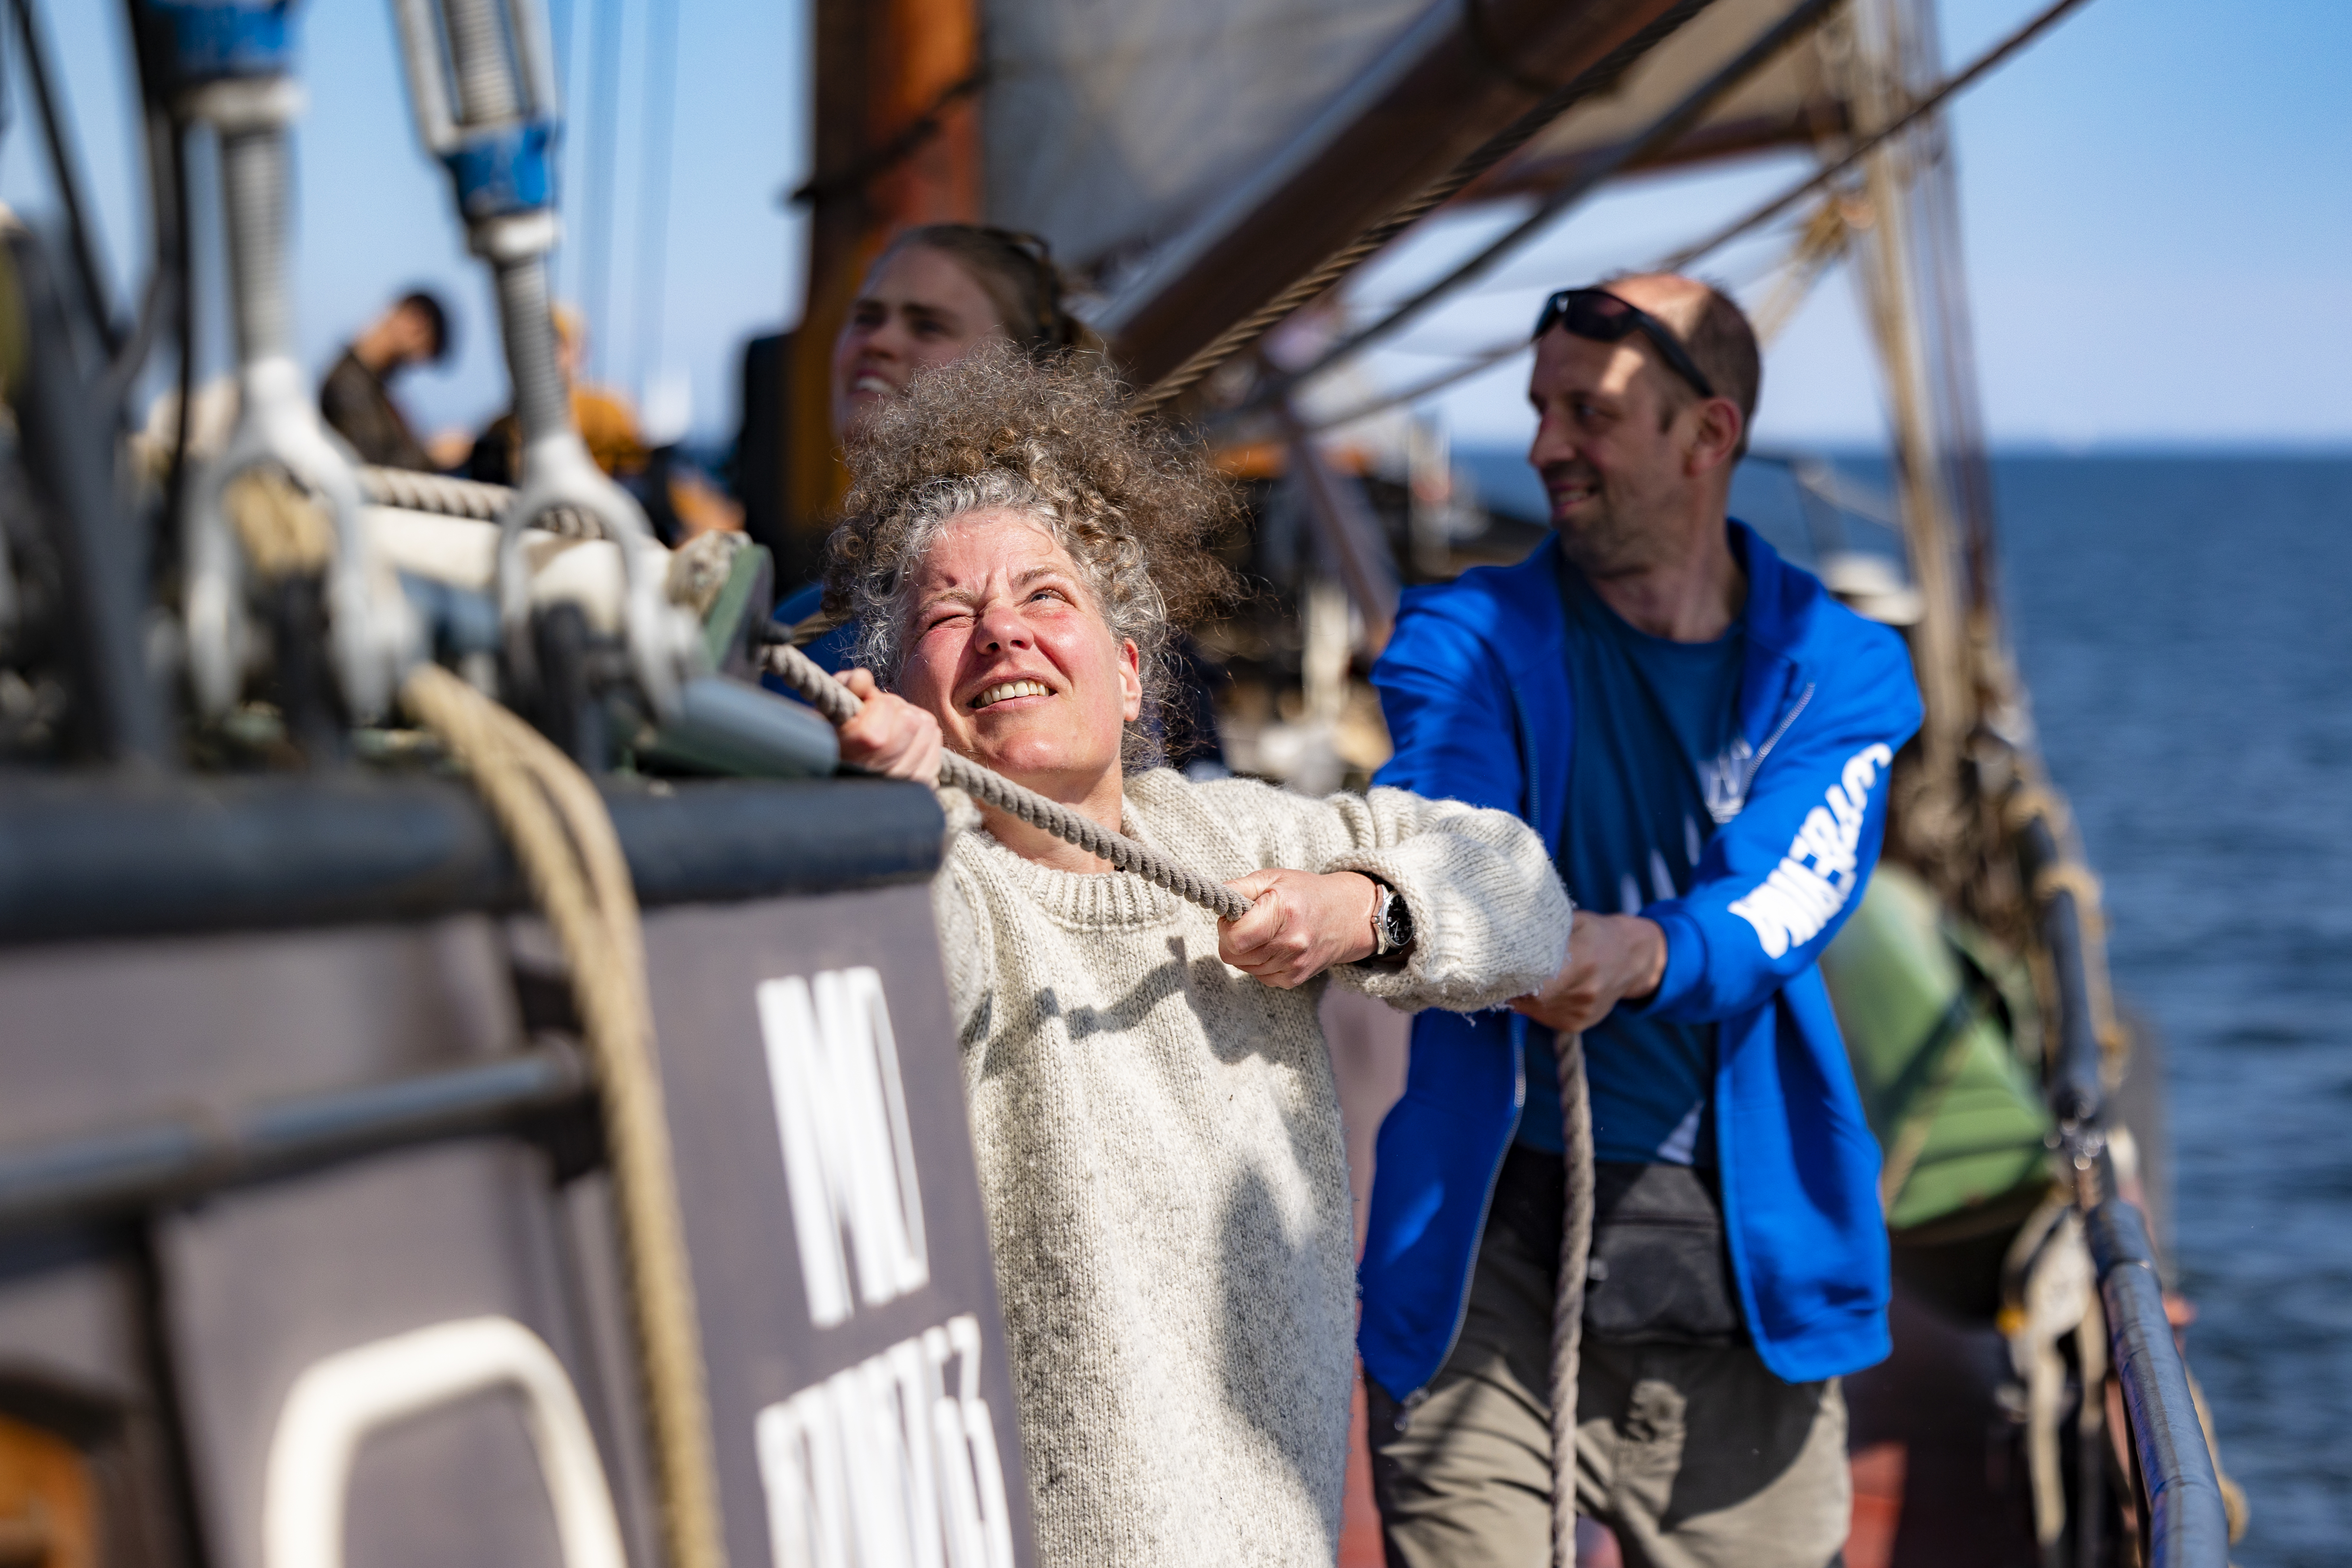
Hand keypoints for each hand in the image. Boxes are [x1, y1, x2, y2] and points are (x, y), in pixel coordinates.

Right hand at [835, 668, 943, 784]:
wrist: (835, 770)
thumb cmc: (834, 732)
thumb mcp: (835, 704)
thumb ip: (849, 686)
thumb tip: (863, 679)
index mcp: (863, 742)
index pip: (890, 706)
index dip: (877, 701)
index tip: (863, 708)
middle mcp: (884, 767)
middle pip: (913, 720)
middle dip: (898, 711)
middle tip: (880, 719)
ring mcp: (904, 781)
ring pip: (930, 734)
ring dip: (914, 726)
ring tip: (892, 731)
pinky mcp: (919, 787)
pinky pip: (937, 754)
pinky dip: (925, 744)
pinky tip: (904, 746)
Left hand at [1218, 869, 1381, 989]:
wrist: (1347, 916)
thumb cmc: (1304, 892)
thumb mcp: (1272, 877)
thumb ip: (1238, 888)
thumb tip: (1216, 900)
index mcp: (1283, 911)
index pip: (1234, 937)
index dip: (1226, 926)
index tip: (1236, 915)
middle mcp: (1291, 943)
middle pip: (1233, 955)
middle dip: (1233, 938)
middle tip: (1250, 922)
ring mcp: (1294, 965)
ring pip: (1243, 967)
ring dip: (1246, 951)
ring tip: (1267, 932)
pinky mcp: (1294, 980)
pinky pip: (1258, 976)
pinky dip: (1259, 963)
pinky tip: (1275, 946)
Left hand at [1511, 910, 1665, 1032]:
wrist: (1632, 958)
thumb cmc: (1595, 932)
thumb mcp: (1573, 921)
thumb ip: (1544, 930)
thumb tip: (1505, 933)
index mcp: (1582, 961)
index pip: (1533, 978)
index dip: (1510, 974)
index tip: (1497, 965)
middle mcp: (1584, 991)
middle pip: (1529, 998)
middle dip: (1511, 986)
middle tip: (1500, 971)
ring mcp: (1581, 1012)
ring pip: (1533, 1010)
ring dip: (1522, 996)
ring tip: (1526, 976)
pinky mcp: (1578, 1024)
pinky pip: (1544, 1017)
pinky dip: (1536, 1005)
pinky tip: (1546, 988)